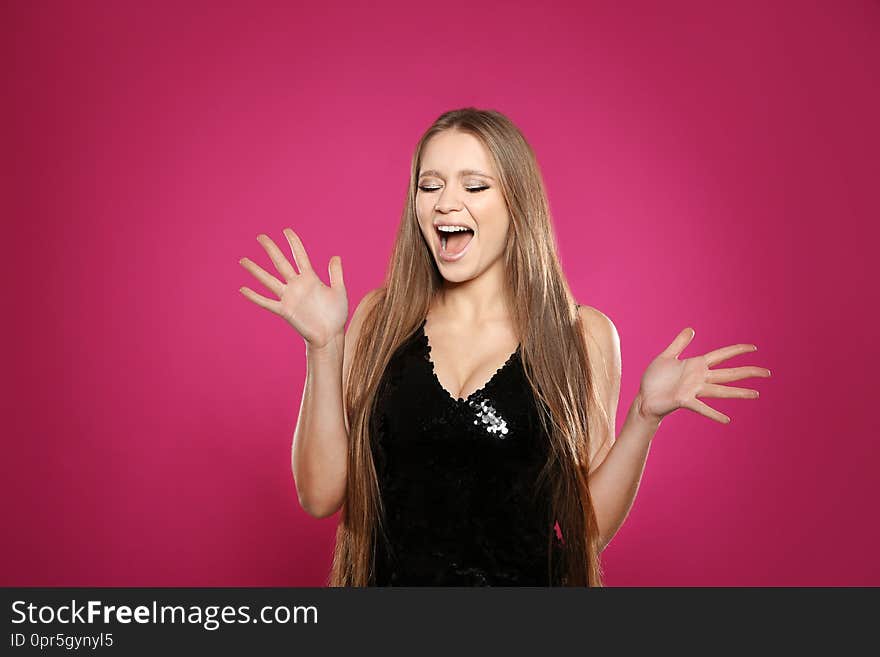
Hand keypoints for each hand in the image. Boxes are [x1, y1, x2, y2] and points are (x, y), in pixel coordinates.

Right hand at [238, 228, 347, 349]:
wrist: (331, 336)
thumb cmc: (336, 315)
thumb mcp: (339, 291)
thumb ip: (336, 274)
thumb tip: (335, 256)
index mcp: (310, 278)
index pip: (300, 256)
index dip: (293, 243)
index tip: (286, 230)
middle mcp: (297, 285)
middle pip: (281, 262)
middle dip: (271, 249)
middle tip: (260, 237)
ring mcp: (289, 297)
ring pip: (269, 280)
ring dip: (256, 270)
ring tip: (243, 260)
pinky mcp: (285, 311)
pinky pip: (267, 302)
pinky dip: (255, 296)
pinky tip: (242, 289)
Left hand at [637, 327, 770, 423]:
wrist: (644, 397)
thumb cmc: (654, 379)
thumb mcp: (666, 356)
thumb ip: (679, 343)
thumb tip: (691, 329)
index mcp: (696, 365)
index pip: (721, 355)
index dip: (737, 351)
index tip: (754, 348)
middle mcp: (699, 378)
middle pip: (728, 374)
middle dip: (748, 372)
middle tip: (768, 373)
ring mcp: (693, 390)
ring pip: (721, 390)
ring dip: (739, 392)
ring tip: (756, 394)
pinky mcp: (684, 401)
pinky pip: (702, 408)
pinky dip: (714, 414)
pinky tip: (727, 420)